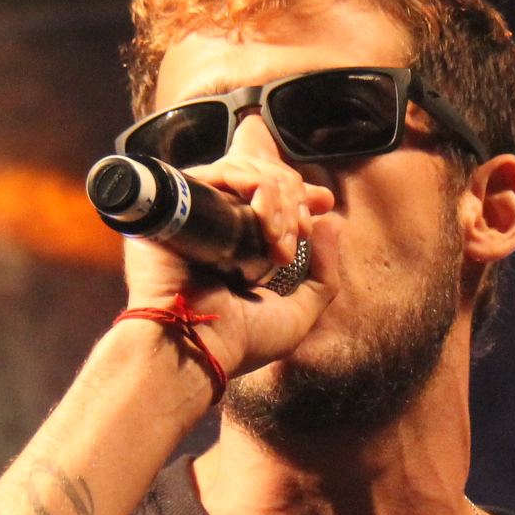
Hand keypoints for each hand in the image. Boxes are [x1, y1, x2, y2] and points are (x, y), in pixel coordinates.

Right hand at [120, 142, 336, 381]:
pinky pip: (229, 171)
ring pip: (249, 169)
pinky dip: (261, 191)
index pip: (268, 191)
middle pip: (263, 173)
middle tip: (299, 235)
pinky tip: (268, 228)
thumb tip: (333, 220)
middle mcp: (215, 220)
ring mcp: (197, 207)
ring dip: (281, 202)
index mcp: (235, 241)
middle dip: (294, 198)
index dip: (299, 191)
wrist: (196, 346)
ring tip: (281, 244)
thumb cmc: (240, 340)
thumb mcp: (298, 314)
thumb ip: (323, 273)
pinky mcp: (181, 197)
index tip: (323, 204)